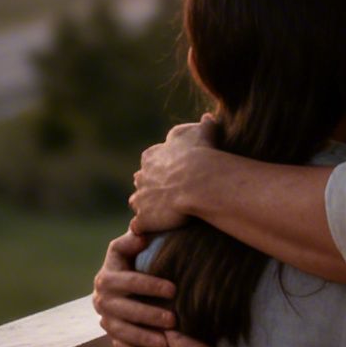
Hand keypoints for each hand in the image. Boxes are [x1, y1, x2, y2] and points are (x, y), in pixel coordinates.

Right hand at [93, 229, 175, 346]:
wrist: (117, 284)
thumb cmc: (129, 262)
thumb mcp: (126, 248)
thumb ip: (131, 240)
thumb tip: (139, 234)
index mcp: (107, 277)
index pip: (130, 281)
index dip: (151, 285)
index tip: (173, 288)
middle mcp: (102, 300)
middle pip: (126, 310)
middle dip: (149, 316)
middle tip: (173, 320)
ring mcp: (105, 320)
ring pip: (122, 332)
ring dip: (143, 338)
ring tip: (166, 342)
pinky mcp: (110, 335)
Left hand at [129, 119, 219, 234]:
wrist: (198, 181)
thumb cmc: (201, 154)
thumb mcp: (203, 133)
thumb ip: (204, 125)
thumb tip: (208, 118)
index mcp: (152, 156)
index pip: (150, 161)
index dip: (162, 167)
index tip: (174, 172)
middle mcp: (141, 176)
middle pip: (142, 181)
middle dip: (151, 187)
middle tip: (170, 193)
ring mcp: (140, 199)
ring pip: (137, 203)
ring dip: (147, 207)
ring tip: (163, 213)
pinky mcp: (144, 219)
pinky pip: (138, 226)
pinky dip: (144, 227)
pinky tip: (155, 229)